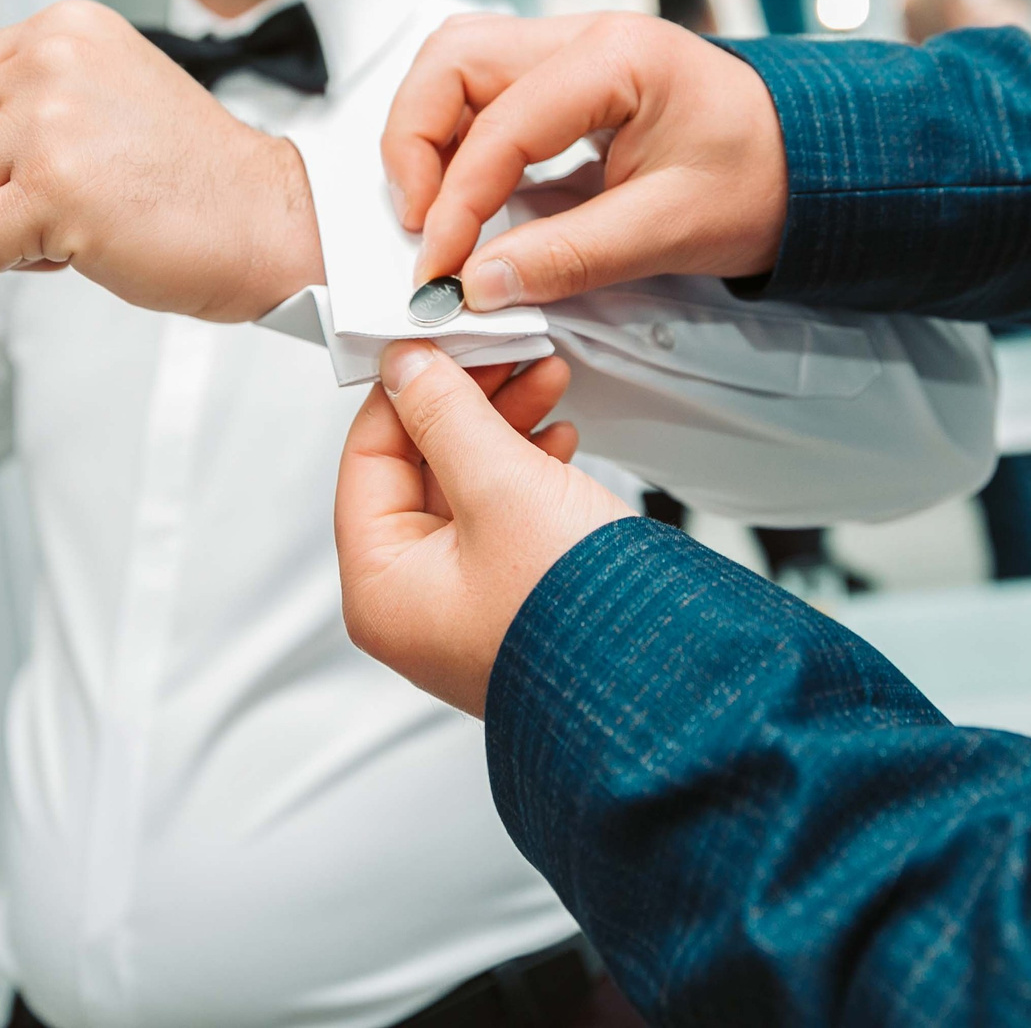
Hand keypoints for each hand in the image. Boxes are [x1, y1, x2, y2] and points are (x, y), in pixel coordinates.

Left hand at [0, 0, 323, 321]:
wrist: (267, 218)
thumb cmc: (188, 175)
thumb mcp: (96, 115)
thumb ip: (1, 136)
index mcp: (62, 28)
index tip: (61, 163)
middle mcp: (50, 59)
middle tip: (64, 200)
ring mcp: (48, 120)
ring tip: (68, 222)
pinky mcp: (51, 188)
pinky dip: (6, 263)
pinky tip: (73, 249)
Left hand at [334, 342, 628, 714]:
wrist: (663, 686)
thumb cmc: (575, 619)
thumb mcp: (499, 487)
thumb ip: (445, 414)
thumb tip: (408, 367)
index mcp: (381, 590)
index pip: (367, 460)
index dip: (404, 393)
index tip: (436, 344)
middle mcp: (414, 606)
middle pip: (417, 470)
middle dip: (466, 404)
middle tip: (504, 356)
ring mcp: (465, 606)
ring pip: (465, 488)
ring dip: (503, 427)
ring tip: (545, 381)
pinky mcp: (514, 600)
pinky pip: (502, 517)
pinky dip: (526, 467)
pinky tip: (559, 436)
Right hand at [381, 13, 787, 308]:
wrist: (816, 161)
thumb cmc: (767, 178)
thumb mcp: (672, 229)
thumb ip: (571, 256)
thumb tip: (482, 283)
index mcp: (619, 58)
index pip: (501, 122)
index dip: (458, 202)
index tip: (442, 268)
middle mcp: (585, 38)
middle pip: (453, 60)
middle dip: (416, 143)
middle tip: (419, 226)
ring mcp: (573, 52)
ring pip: (458, 66)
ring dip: (429, 135)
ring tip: (433, 212)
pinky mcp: (567, 82)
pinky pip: (485, 93)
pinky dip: (457, 140)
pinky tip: (463, 196)